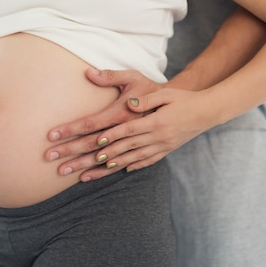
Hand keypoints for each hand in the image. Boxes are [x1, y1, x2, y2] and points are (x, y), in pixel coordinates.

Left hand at [46, 69, 214, 180]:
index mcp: (148, 120)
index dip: (91, 134)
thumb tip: (124, 97)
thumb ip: (143, 96)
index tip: (71, 140)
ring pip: (122, 160)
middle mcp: (150, 138)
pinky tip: (106, 172)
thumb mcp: (162, 91)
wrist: (206, 112)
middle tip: (59, 165)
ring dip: (98, 169)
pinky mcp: (160, 153)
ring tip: (77, 175)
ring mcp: (155, 148)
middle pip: (111, 149)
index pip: (113, 128)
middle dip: (82, 157)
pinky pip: (137, 163)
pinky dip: (120, 168)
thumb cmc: (181, 98)